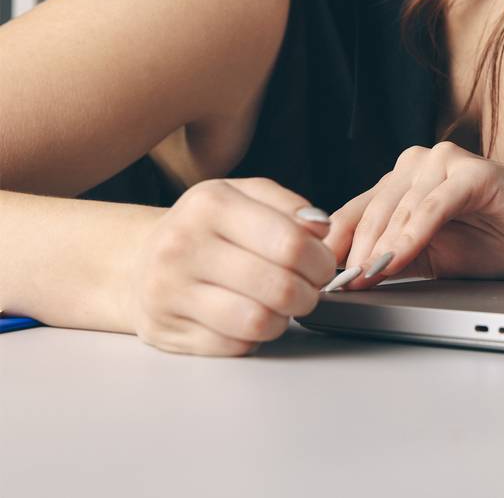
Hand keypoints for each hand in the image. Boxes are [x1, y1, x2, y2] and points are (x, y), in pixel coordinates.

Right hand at [124, 177, 337, 355]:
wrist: (140, 260)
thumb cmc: (207, 228)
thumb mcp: (246, 197)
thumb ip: (290, 207)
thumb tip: (321, 228)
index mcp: (210, 204)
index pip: (290, 243)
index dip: (320, 261)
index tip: (323, 266)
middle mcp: (182, 246)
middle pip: (279, 287)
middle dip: (309, 294)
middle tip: (308, 289)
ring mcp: (168, 292)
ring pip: (257, 322)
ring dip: (283, 318)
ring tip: (281, 305)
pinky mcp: (165, 331)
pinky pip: (235, 347)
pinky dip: (254, 336)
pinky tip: (249, 316)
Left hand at [322, 142, 503, 288]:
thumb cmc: (502, 242)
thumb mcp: (433, 259)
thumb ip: (394, 259)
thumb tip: (346, 278)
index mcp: (404, 183)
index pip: (356, 212)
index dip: (336, 246)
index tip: (317, 278)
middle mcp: (419, 165)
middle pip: (371, 209)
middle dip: (354, 250)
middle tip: (339, 284)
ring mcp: (446, 163)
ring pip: (398, 206)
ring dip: (379, 245)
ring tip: (365, 276)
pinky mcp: (473, 172)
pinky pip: (433, 205)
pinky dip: (413, 232)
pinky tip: (398, 256)